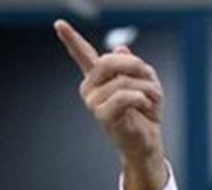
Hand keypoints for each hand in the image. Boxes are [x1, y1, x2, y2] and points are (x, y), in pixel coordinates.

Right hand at [55, 19, 166, 189]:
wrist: (147, 141)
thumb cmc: (145, 112)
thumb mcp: (146, 82)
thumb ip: (133, 65)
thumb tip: (119, 48)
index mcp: (98, 77)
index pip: (83, 54)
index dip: (71, 39)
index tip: (59, 25)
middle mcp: (90, 87)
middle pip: (109, 61)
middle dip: (135, 66)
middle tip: (149, 78)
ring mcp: (93, 101)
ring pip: (123, 81)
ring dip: (146, 88)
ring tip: (151, 99)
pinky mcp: (102, 115)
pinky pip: (123, 96)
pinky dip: (141, 98)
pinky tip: (145, 106)